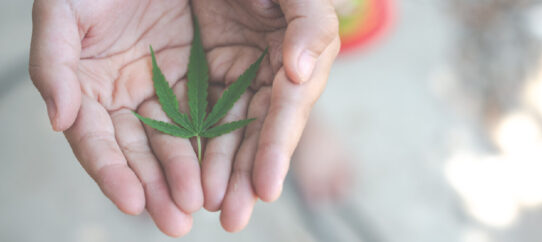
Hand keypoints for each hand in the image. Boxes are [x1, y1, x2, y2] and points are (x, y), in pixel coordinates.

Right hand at [30, 0, 201, 236]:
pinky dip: (216, 142)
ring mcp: (164, 89)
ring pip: (178, 139)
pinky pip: (211, 112)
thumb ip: (52, 64)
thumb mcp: (62, 13)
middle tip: (176, 222)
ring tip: (204, 205)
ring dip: (189, 175)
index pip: (97, 141)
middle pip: (141, 151)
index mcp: (88, 89)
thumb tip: (57, 121)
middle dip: (157, 187)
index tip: (131, 202)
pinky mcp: (200, 75)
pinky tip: (226, 172)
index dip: (111, 172)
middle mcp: (127, 98)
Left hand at [193, 0, 339, 231]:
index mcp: (291, 55)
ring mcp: (228, 76)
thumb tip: (302, 74)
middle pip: (256, 131)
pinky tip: (178, 179)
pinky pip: (188, 115)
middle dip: (245, 175)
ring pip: (223, 132)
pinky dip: (185, 148)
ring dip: (216, 172)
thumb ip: (309, 25)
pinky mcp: (195, 75)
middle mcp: (263, 73)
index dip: (277, 146)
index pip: (285, 106)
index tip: (266, 186)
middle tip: (233, 217)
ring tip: (202, 208)